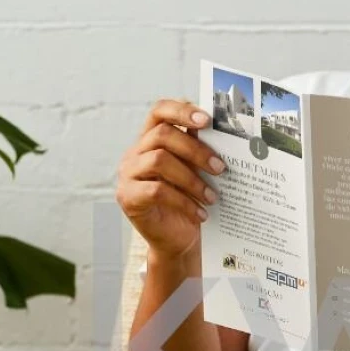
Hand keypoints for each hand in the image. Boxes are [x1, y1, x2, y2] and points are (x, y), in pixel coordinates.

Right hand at [116, 99, 226, 258]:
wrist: (178, 241)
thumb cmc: (189, 201)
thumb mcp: (197, 172)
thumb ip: (199, 149)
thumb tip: (221, 130)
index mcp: (151, 139)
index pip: (159, 110)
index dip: (182, 110)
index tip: (207, 120)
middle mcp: (135, 152)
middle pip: (162, 134)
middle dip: (196, 150)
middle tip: (221, 168)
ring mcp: (128, 174)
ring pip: (159, 160)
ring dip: (191, 179)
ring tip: (212, 197)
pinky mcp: (128, 197)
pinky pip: (157, 191)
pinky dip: (183, 201)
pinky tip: (200, 213)